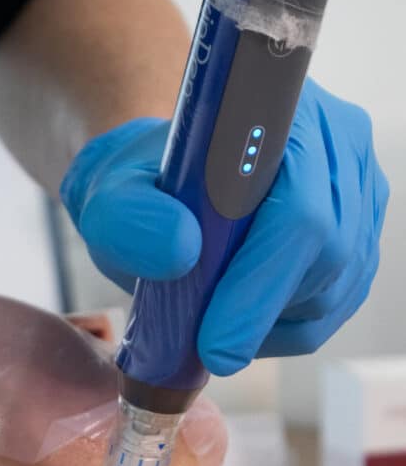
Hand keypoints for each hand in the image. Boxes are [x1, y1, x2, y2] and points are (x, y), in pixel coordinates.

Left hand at [60, 79, 388, 374]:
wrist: (158, 193)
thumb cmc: (140, 190)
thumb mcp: (108, 199)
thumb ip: (129, 219)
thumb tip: (180, 251)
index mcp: (284, 117)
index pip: (298, 207)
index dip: (261, 280)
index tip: (214, 342)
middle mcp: (337, 148)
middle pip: (329, 254)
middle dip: (262, 314)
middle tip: (206, 348)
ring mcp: (357, 197)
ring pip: (334, 290)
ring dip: (271, 324)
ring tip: (217, 320)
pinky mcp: (358, 243)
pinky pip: (333, 309)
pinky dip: (284, 331)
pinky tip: (244, 319)